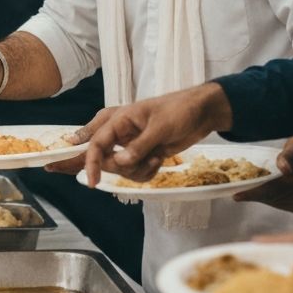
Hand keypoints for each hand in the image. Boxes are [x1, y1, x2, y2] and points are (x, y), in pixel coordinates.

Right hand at [81, 83, 231, 186]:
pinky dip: (147, 172)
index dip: (91, 162)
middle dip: (123, 167)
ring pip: (122, 169)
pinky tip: (159, 159)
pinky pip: (136, 173)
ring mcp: (130, 146)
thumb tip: (120, 162)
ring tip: (156, 157)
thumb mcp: (159, 127)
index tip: (93, 182)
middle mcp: (119, 133)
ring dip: (139, 169)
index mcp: (118, 119)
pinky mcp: (141, 156)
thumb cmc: (178, 111)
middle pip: (105, 160)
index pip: (96, 143)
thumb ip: (139, 146)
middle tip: (144, 159)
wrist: (200, 113)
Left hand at [234, 133, 292, 211]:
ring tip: (246, 190)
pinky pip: (278, 203)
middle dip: (253, 196)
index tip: (236, 196)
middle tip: (235, 193)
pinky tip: (262, 190)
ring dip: (259, 197)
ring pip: (274, 202)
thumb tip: (284, 169)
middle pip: (272, 198)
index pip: (273, 189)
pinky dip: (267, 198)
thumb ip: (289, 155)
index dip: (254, 194)